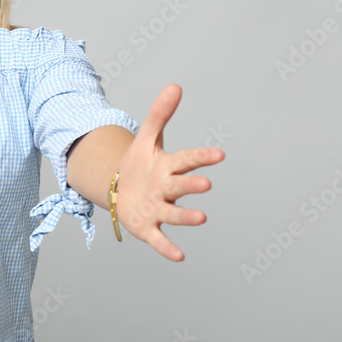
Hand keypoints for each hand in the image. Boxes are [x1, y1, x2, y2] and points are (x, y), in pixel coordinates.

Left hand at [114, 84, 224, 261]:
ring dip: (187, 216)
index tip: (219, 154)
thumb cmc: (140, 165)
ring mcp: (159, 209)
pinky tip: (179, 256)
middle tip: (206, 183)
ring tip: (202, 217)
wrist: (122, 190)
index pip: (186, 160)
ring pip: (174, 213)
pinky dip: (167, 247)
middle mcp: (167, 189)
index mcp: (169, 167)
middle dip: (192, 184)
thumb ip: (160, 114)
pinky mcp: (147, 227)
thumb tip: (175, 86)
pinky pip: (158, 239)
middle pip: (180, 186)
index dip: (201, 157)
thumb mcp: (146, 138)